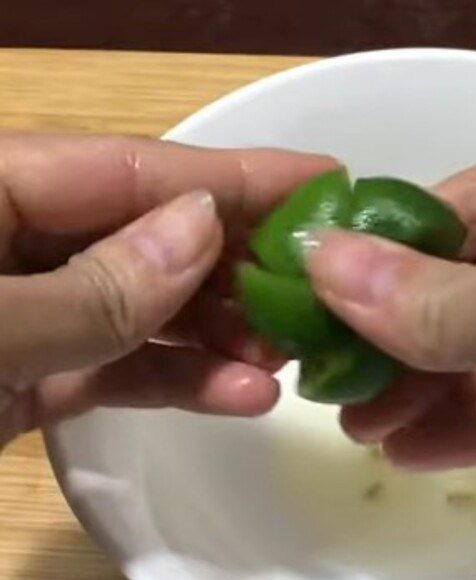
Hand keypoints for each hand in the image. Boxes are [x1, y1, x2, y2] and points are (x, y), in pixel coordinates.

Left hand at [0, 133, 332, 449]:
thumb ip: (96, 286)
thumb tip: (204, 226)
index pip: (132, 171)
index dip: (235, 177)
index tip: (328, 182)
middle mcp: (15, 240)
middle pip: (148, 237)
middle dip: (235, 269)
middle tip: (317, 295)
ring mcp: (26, 314)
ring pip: (141, 310)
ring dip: (217, 335)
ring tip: (286, 357)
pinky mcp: (27, 380)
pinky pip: (115, 370)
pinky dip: (176, 381)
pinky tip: (243, 395)